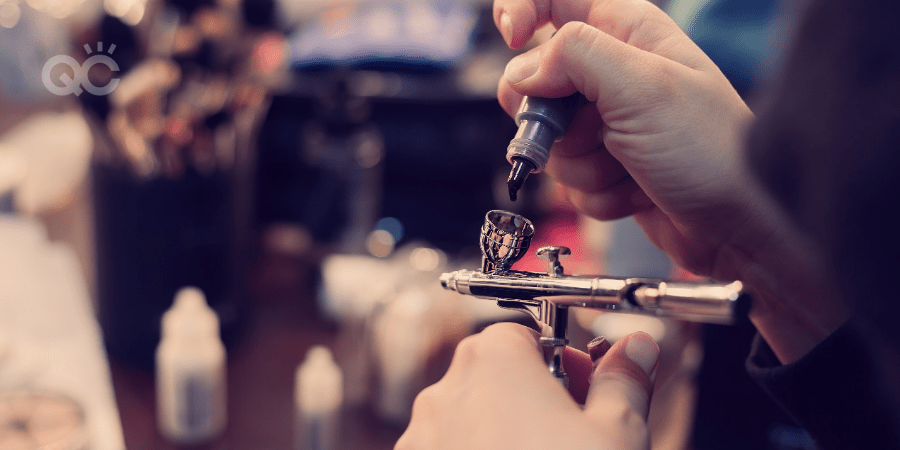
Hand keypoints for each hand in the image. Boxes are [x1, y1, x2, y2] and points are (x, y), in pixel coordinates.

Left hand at [395, 323, 658, 449]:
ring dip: (503, 433)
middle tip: (577, 434)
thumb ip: (625, 381)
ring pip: (469, 419)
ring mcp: (420, 441)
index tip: (589, 389)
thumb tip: (639, 347)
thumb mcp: (617, 435)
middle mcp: (445, 394)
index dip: (564, 359)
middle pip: (494, 375)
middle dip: (536, 396)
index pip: (526, 334)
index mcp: (494, 362)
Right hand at [493, 0, 850, 362]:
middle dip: (551, 118)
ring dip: (582, 166)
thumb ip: (574, 58)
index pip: (554, 0)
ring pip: (549, 139)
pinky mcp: (606, 167)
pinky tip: (634, 190)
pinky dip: (596, 193)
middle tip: (586, 129)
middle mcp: (613, 73)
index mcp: (627, 31)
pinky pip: (568, 179)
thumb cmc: (714, 152)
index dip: (523, 12)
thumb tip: (524, 69)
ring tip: (626, 166)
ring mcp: (608, 123)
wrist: (739, 227)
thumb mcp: (642, 87)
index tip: (515, 42)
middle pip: (535, 80)